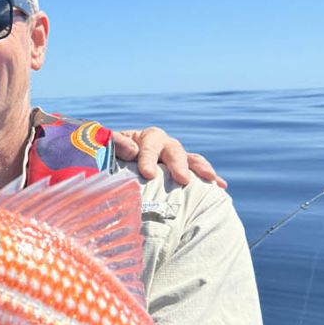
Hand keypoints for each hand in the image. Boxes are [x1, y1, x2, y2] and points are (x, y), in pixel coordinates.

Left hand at [112, 127, 226, 188]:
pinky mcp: (179, 170)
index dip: (149, 158)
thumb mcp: (102, 149)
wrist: (108, 166)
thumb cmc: (104, 159)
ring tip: (210, 179)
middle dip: (178, 164)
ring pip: (189, 158)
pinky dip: (209, 177)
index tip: (148, 173)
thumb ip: (113, 145)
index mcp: (143, 138)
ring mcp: (173, 158)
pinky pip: (196, 171)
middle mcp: (162, 145)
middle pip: (173, 150)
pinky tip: (220, 186)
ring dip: (200, 168)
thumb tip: (132, 149)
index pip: (149, 145)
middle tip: (183, 179)